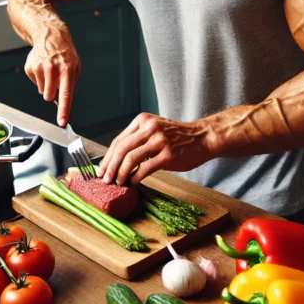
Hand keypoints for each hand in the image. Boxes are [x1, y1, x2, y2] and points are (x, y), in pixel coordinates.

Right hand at [24, 27, 80, 126]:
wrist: (50, 35)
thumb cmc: (65, 53)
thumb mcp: (75, 66)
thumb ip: (70, 84)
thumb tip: (60, 101)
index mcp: (67, 70)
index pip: (65, 94)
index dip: (63, 109)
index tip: (62, 122)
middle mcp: (52, 69)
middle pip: (49, 97)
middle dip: (53, 93)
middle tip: (56, 81)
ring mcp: (39, 68)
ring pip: (42, 91)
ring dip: (46, 85)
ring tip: (50, 72)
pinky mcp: (30, 67)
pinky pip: (35, 84)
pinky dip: (39, 79)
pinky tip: (42, 68)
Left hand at [97, 113, 211, 185]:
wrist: (203, 137)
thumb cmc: (177, 137)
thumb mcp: (155, 129)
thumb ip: (138, 139)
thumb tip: (116, 159)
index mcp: (142, 121)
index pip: (118, 140)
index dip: (108, 157)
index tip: (101, 169)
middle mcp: (149, 128)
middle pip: (121, 149)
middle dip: (110, 166)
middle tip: (104, 179)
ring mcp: (159, 141)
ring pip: (130, 158)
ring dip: (120, 173)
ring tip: (117, 183)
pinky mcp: (168, 155)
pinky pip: (145, 168)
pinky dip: (135, 177)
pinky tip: (132, 183)